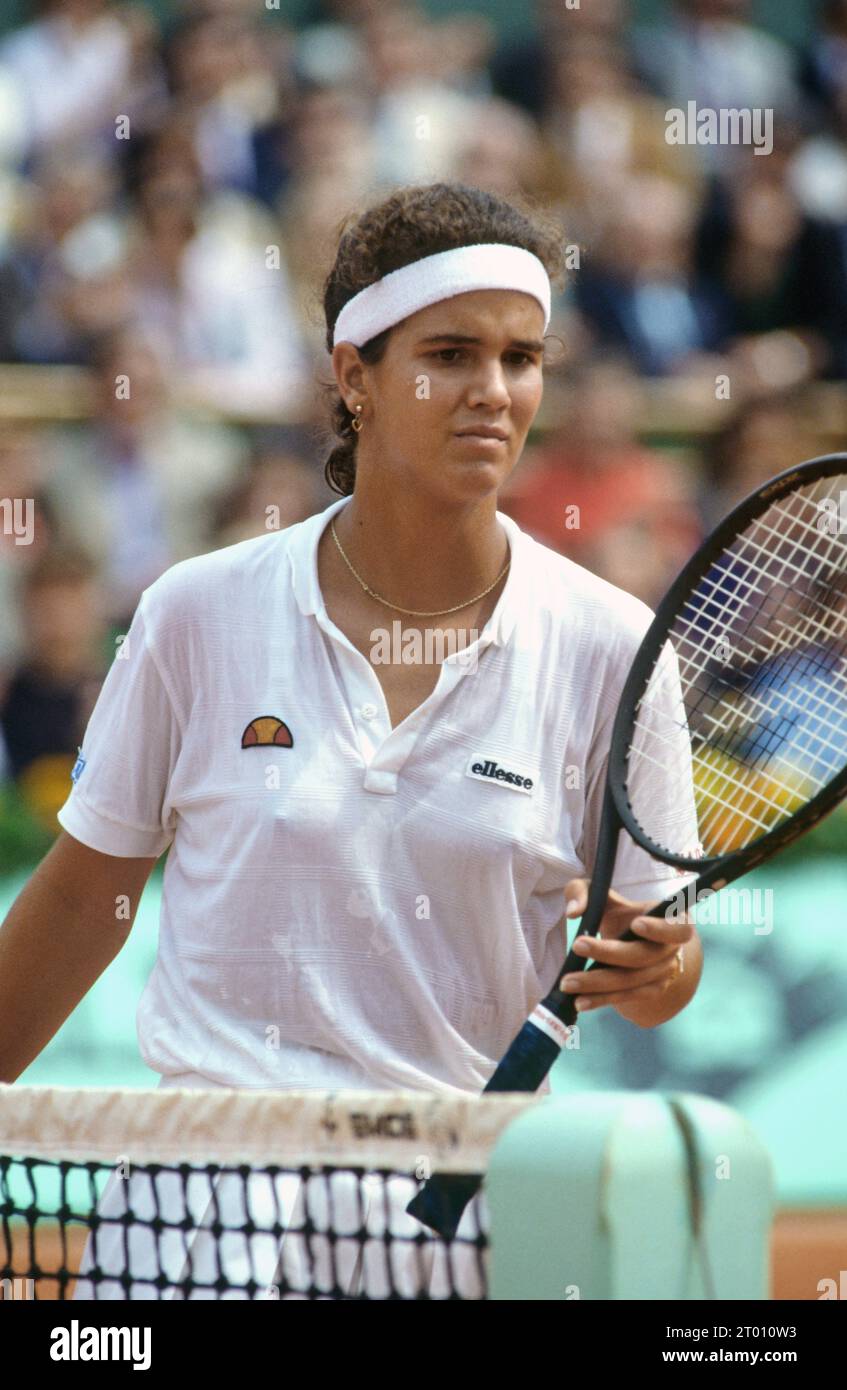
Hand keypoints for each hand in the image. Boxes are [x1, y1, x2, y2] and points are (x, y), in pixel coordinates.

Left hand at [559, 878, 697, 1026]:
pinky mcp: (649, 992)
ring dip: (597, 983)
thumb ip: (584, 892)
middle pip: (643, 956)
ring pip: (630, 981)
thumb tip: (573, 912)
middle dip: (608, 952)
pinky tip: (579, 1001)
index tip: (635, 924)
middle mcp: (671, 950)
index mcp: (672, 921)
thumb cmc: (621, 914)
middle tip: (577, 945)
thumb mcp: (603, 896)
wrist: (637, 942)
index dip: (659, 928)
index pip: (677, 927)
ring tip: (567, 983)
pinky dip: (601, 999)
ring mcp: (662, 974)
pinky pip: (625, 997)